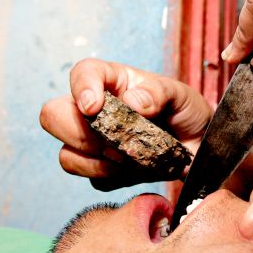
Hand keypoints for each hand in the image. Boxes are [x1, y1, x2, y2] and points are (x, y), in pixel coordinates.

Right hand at [40, 59, 211, 180]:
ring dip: (98, 161)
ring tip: (131, 157)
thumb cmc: (186, 111)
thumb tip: (131, 101)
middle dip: (78, 132)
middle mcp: (95, 110)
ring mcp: (93, 142)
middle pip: (53, 115)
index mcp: (112, 82)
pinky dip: (114, 177)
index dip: (80, 88)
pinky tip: (137, 169)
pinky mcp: (103, 170)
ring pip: (66, 155)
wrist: (199, 146)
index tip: (93, 107)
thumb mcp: (180, 95)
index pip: (82, 73)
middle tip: (113, 141)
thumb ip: (158, 92)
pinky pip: (93, 180)